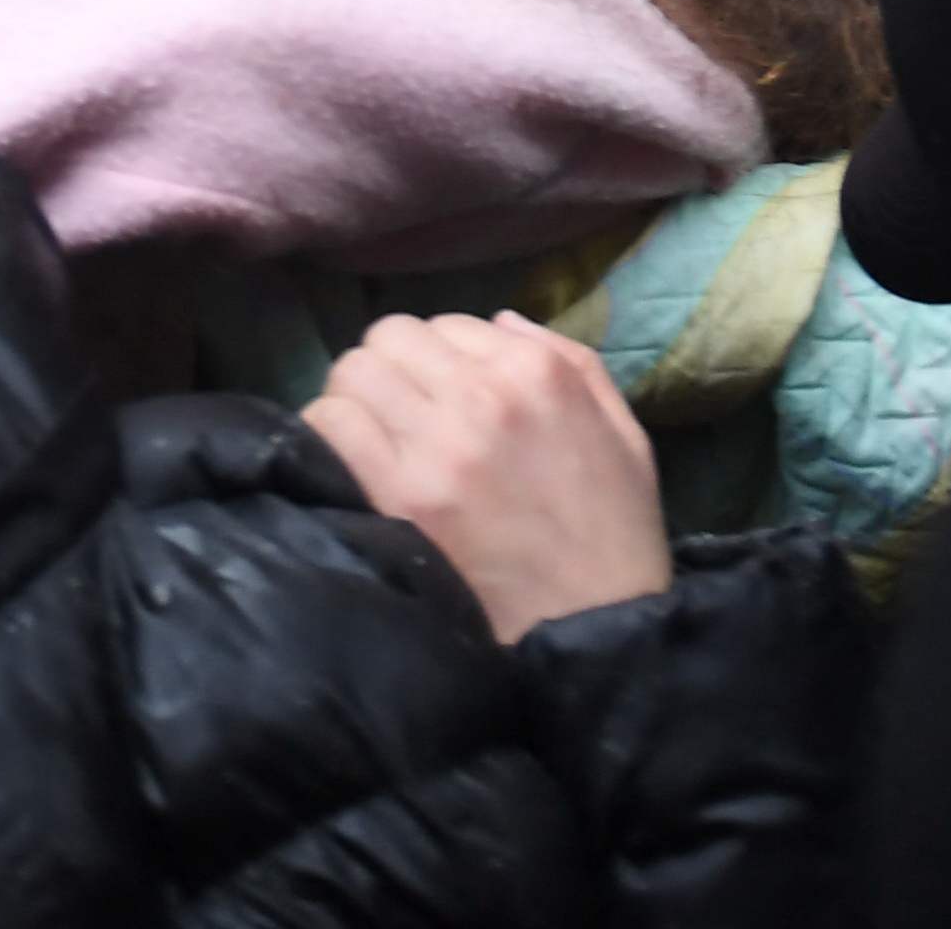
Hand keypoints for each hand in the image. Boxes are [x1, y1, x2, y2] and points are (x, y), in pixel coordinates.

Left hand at [302, 311, 671, 641]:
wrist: (593, 630)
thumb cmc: (612, 534)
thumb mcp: (622, 431)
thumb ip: (568, 359)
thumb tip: (497, 320)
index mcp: (536, 372)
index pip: (446, 325)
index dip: (439, 360)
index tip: (441, 398)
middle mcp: (482, 395)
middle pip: (389, 338)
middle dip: (390, 370)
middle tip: (398, 414)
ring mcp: (436, 446)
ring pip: (352, 373)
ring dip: (357, 400)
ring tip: (374, 438)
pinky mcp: (398, 497)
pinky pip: (329, 427)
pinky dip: (330, 437)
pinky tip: (354, 465)